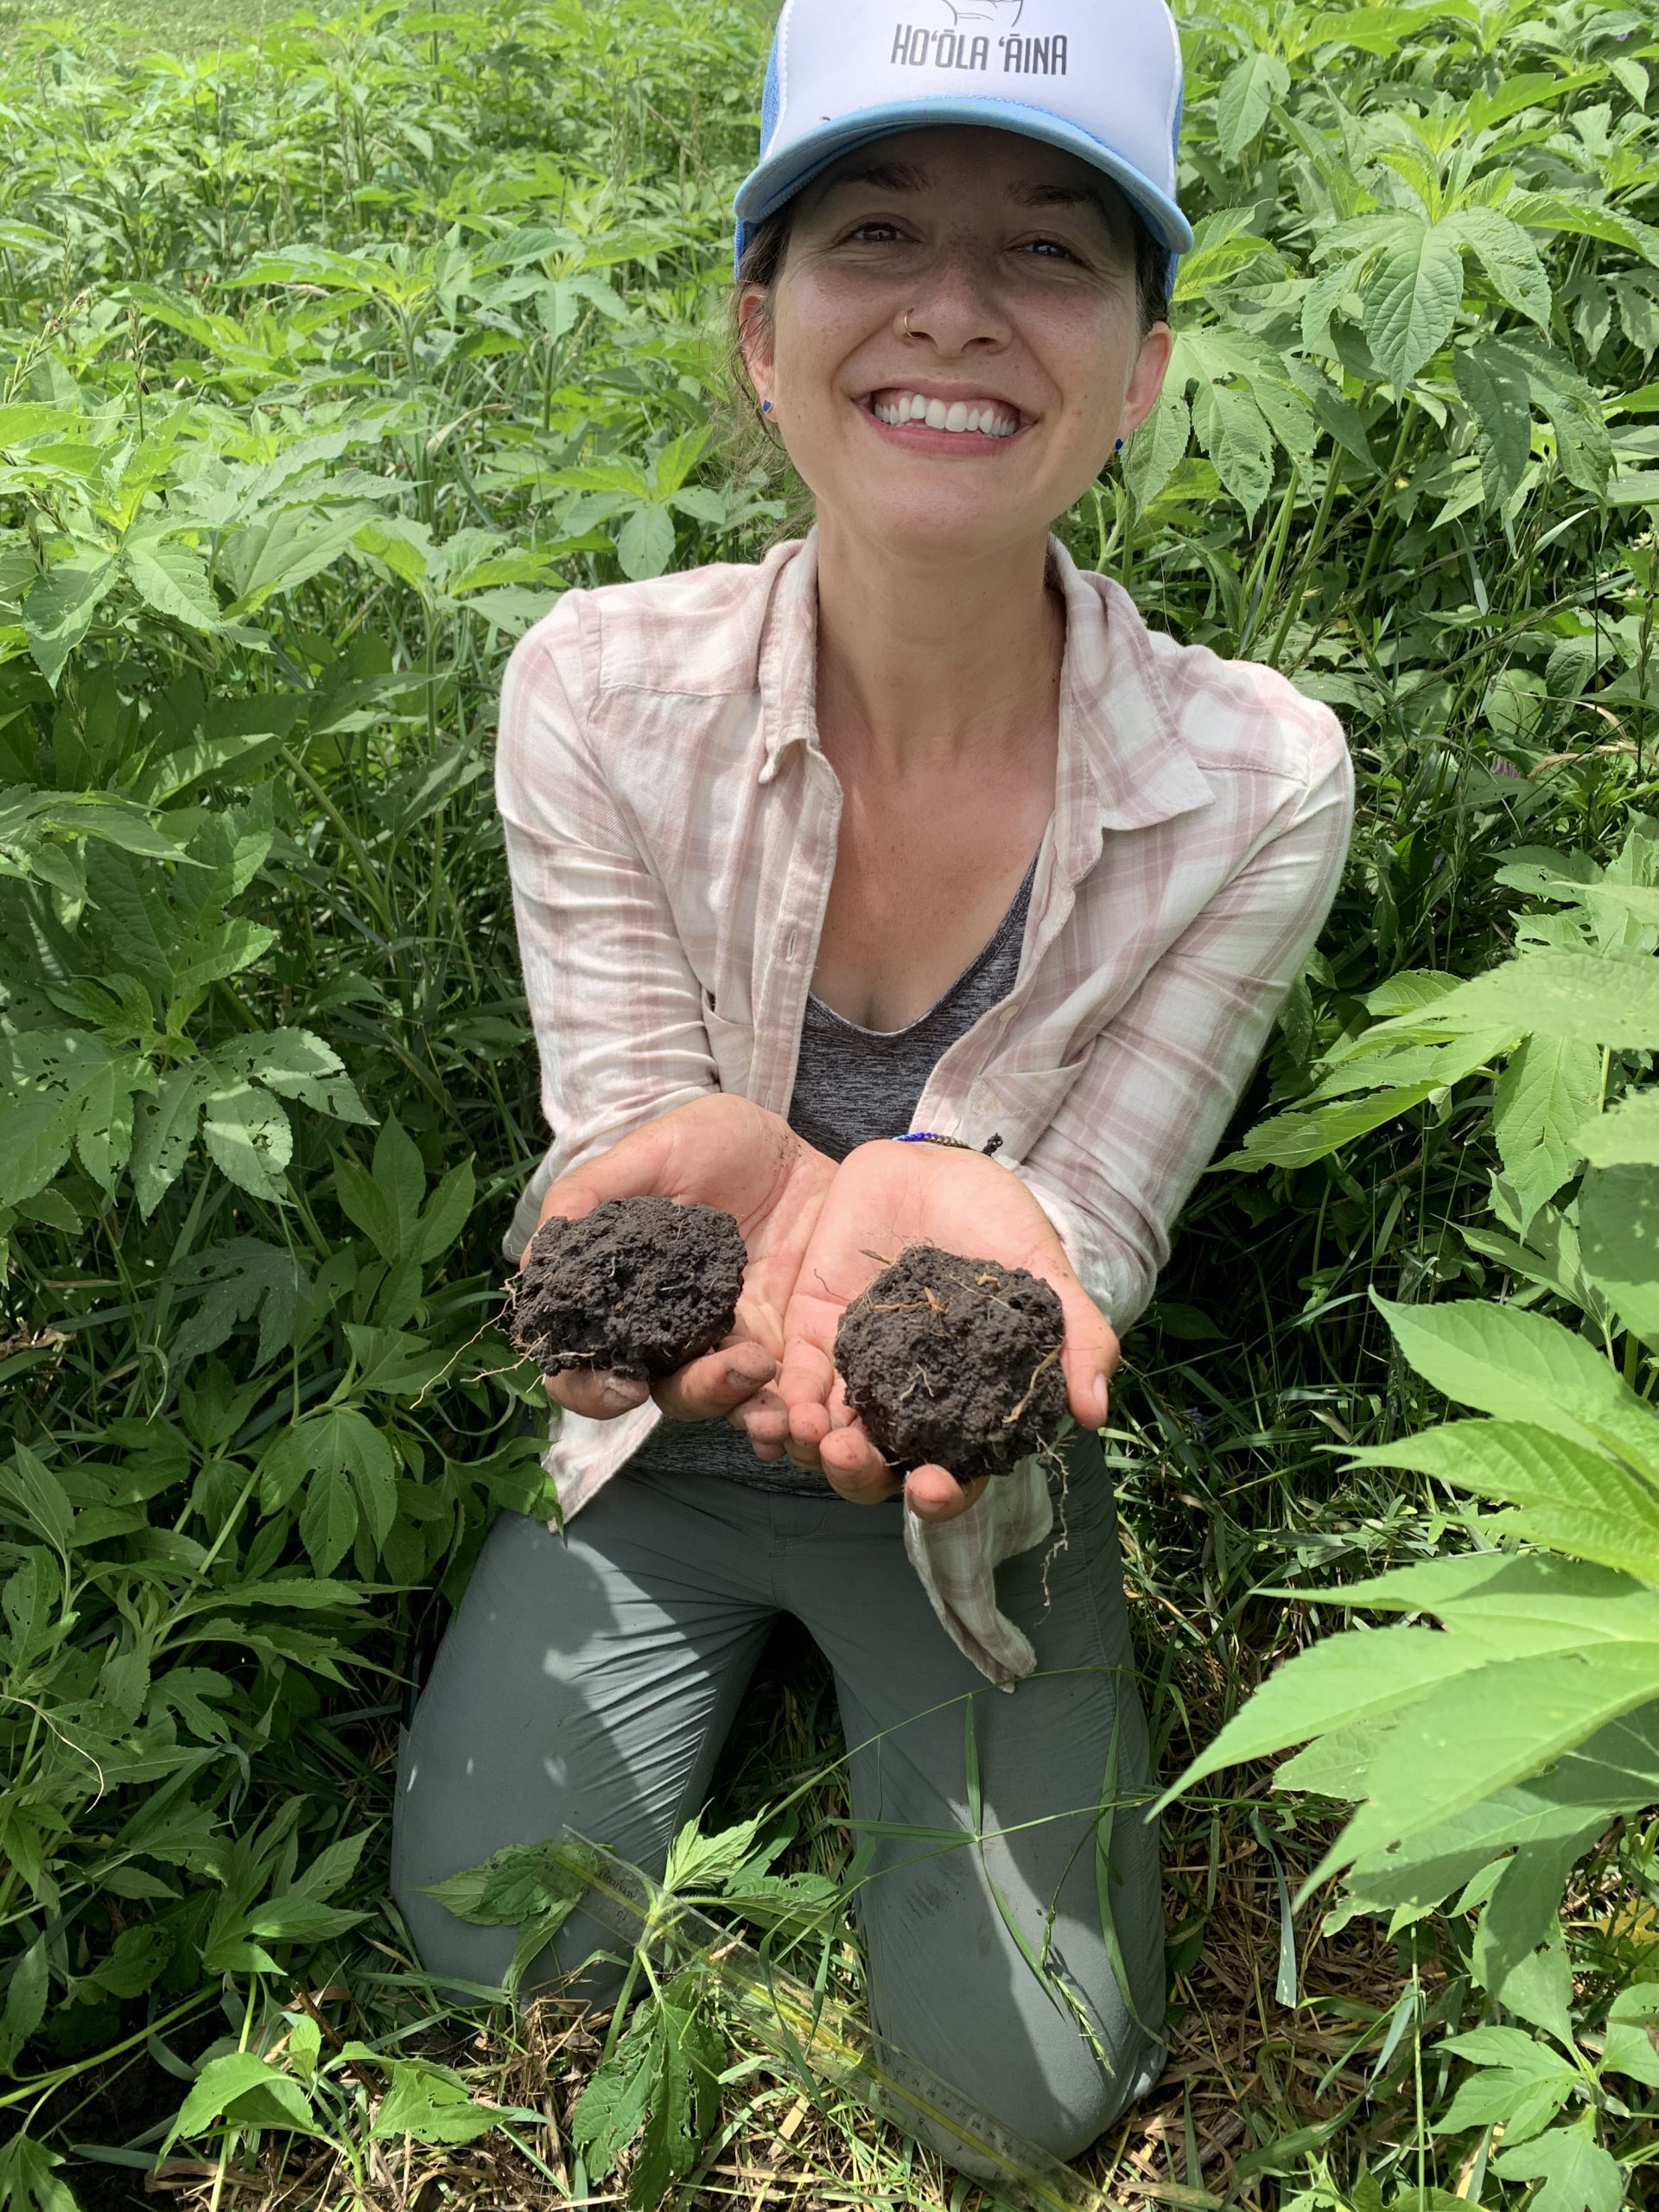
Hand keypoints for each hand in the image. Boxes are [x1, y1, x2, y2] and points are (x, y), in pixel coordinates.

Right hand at [523, 1096, 834, 1445]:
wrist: (800, 1140)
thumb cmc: (719, 1145)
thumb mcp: (654, 1151)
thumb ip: (590, 1194)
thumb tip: (534, 1261)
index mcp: (629, 1301)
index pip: (590, 1369)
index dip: (590, 1390)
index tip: (621, 1383)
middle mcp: (679, 1335)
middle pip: (672, 1395)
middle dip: (697, 1395)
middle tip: (727, 1370)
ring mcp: (739, 1341)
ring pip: (733, 1401)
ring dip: (747, 1407)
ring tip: (768, 1380)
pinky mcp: (794, 1338)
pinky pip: (791, 1388)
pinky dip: (795, 1405)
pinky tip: (804, 1402)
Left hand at [775, 1140, 1117, 1521]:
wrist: (934, 1162)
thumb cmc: (995, 1219)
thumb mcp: (1043, 1271)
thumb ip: (1077, 1335)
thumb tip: (1095, 1412)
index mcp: (967, 1401)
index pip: (956, 1470)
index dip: (945, 1494)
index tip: (933, 1490)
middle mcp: (908, 1399)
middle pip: (879, 1466)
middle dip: (862, 1477)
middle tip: (854, 1459)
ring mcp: (858, 1369)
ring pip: (830, 1433)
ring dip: (818, 1447)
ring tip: (820, 1437)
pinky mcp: (815, 1333)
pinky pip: (796, 1380)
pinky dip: (789, 1400)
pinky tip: (788, 1408)